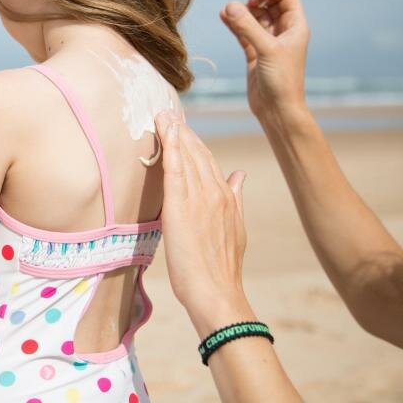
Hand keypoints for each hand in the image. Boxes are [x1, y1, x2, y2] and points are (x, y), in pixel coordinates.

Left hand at [154, 110, 252, 337]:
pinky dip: (171, 146)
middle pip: (197, 153)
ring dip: (175, 132)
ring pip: (187, 156)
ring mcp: (199, 198)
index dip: (194, 142)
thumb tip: (240, 175)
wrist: (217, 292)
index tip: (183, 126)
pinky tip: (166, 130)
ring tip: (163, 114)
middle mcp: (215, 192)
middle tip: (168, 111)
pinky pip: (175, 169)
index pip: (208, 161)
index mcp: (227, 197)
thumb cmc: (221, 268)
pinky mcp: (181, 206)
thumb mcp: (235, 227)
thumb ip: (236, 198)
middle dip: (183, 131)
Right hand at [219, 0, 309, 120]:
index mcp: (295, 26)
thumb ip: (247, 26)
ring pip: (254, 18)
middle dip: (255, 0)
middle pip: (269, 3)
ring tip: (226, 11)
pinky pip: (243, 32)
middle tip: (244, 6)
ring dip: (241, 12)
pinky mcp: (254, 53)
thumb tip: (229, 5)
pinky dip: (234, 24)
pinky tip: (222, 17)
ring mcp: (267, 42)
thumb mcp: (266, 49)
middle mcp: (283, 32)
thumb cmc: (281, 81)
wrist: (277, 110)